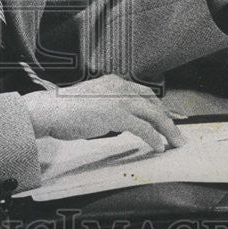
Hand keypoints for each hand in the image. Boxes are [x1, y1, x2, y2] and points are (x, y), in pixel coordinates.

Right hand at [24, 75, 184, 148]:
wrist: (50, 110)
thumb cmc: (65, 110)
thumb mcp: (91, 102)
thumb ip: (108, 107)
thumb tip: (121, 122)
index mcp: (113, 82)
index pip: (143, 93)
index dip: (158, 107)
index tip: (166, 118)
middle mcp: (119, 87)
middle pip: (153, 103)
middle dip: (168, 119)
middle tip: (178, 133)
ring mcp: (119, 100)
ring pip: (154, 114)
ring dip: (168, 130)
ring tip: (176, 142)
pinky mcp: (117, 115)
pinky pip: (143, 128)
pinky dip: (154, 138)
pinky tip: (158, 146)